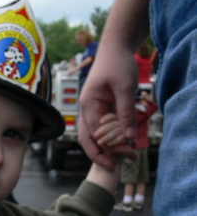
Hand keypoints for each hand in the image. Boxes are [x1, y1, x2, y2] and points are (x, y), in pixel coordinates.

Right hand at [79, 47, 137, 169]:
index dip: (108, 146)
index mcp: (88, 104)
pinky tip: (122, 143)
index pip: (95, 132)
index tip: (125, 155)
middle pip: (87, 138)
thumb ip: (126, 112)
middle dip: (101, 153)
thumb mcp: (125, 87)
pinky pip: (101, 128)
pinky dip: (110, 138)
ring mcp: (91, 110)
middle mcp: (86, 109)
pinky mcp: (99, 109)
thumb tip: (129, 136)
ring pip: (92, 136)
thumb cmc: (117, 64)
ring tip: (122, 157)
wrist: (115, 49)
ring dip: (105, 148)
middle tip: (116, 166)